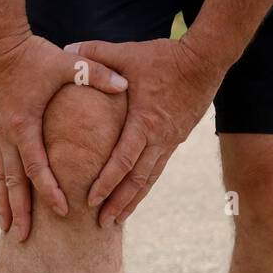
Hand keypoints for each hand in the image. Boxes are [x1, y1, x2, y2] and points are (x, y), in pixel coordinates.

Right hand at [0, 32, 128, 239]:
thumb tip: (126, 84)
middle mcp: (7, 134)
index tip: (62, 211)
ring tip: (8, 232)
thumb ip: (97, 74)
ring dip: (6, 206)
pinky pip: (0, 168)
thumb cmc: (36, 54)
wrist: (0, 44)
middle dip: (19, 211)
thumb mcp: (68, 62)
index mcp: (24, 123)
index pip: (38, 165)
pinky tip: (5, 207)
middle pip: (14, 182)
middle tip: (22, 239)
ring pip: (2, 179)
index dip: (50, 190)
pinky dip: (3, 190)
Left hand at [65, 37, 223, 226]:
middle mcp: (158, 138)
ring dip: (132, 202)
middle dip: (118, 203)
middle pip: (137, 180)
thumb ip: (96, 53)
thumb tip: (66, 49)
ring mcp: (169, 142)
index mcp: (144, 122)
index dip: (107, 182)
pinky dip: (145, 187)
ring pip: (149, 180)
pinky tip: (135, 197)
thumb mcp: (128, 52)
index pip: (123, 160)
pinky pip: (158, 169)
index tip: (91, 199)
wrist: (206, 60)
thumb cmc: (165, 56)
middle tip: (101, 224)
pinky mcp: (176, 140)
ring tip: (116, 220)